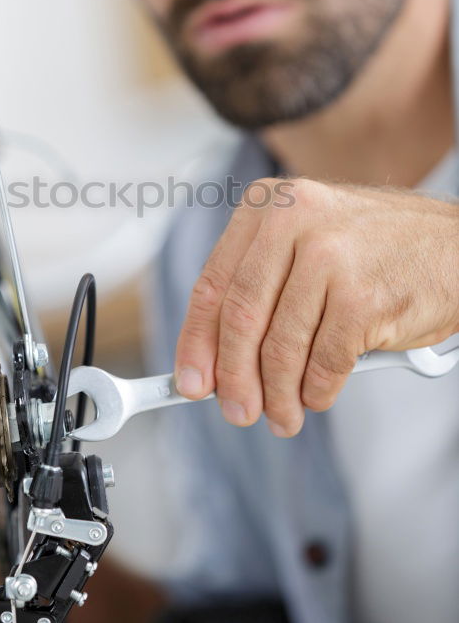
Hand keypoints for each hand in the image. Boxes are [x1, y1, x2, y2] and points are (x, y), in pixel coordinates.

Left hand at [174, 179, 458, 436]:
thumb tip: (214, 357)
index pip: (214, 283)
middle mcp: (294, 222)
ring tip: (281, 416)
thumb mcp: (308, 240)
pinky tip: (317, 396)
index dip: (196, 340)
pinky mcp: (363, 296)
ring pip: (281, 347)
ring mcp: (330, 257)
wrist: (456, 246)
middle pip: (240, 318)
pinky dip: (316, 390)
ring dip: (277, 395)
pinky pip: (323, 363)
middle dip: (233, 377)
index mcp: (269, 206)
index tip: (190, 380)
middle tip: (235, 411)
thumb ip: (262, 286)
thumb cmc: (376, 250)